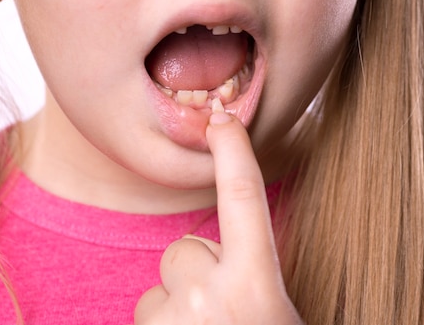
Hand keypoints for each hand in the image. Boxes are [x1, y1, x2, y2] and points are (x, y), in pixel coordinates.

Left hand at [134, 112, 302, 324]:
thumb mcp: (277, 311)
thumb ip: (253, 276)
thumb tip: (225, 255)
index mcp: (256, 287)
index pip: (243, 200)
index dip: (232, 153)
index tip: (221, 119)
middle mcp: (210, 297)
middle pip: (187, 247)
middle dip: (199, 268)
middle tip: (223, 312)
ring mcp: (172, 318)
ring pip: (164, 279)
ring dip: (179, 301)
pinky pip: (146, 310)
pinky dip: (163, 324)